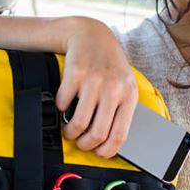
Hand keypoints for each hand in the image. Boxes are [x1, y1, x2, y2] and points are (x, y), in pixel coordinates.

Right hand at [55, 17, 137, 158]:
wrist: (92, 36)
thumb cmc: (109, 67)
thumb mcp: (124, 87)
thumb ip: (120, 111)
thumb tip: (109, 144)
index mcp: (129, 96)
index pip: (120, 135)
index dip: (106, 151)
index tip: (98, 153)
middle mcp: (113, 89)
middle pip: (98, 133)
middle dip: (85, 145)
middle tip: (80, 143)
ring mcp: (94, 81)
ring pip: (78, 123)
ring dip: (70, 132)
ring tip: (69, 129)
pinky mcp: (75, 73)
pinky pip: (62, 104)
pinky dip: (60, 110)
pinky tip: (64, 105)